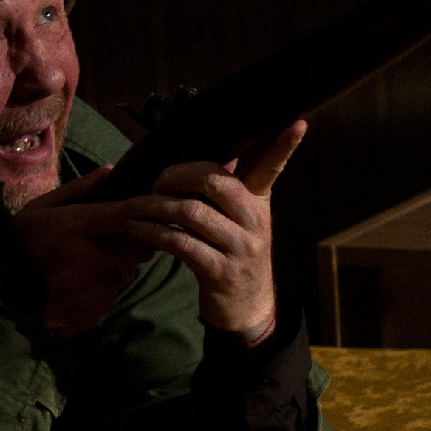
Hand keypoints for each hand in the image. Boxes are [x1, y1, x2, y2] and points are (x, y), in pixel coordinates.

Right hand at [14, 165, 155, 336]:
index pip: (127, 213)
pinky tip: (75, 287)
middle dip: (136, 242)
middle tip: (118, 239)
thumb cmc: (18, 245)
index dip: (146, 209)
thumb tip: (111, 171)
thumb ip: (78, 189)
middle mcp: (89, 260)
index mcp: (75, 228)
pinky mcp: (94, 313)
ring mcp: (93, 290)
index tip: (150, 207)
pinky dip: (100, 290)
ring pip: (126, 273)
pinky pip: (110, 296)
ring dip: (114, 268)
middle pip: (141, 248)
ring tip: (82, 267)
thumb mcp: (39, 209)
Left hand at [118, 119, 306, 343]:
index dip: (284, 145)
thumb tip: (218, 146)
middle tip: (156, 181)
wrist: (246, 308)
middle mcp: (254, 221)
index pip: (272, 167)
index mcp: (259, 202)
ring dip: (155, 206)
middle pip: (215, 181)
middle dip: (177, 174)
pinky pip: (180, 243)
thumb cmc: (235, 254)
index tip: (297, 121)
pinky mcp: (220, 272)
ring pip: (192, 212)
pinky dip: (153, 232)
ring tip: (133, 206)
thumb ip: (230, 187)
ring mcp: (240, 247)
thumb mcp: (242, 220)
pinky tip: (137, 228)